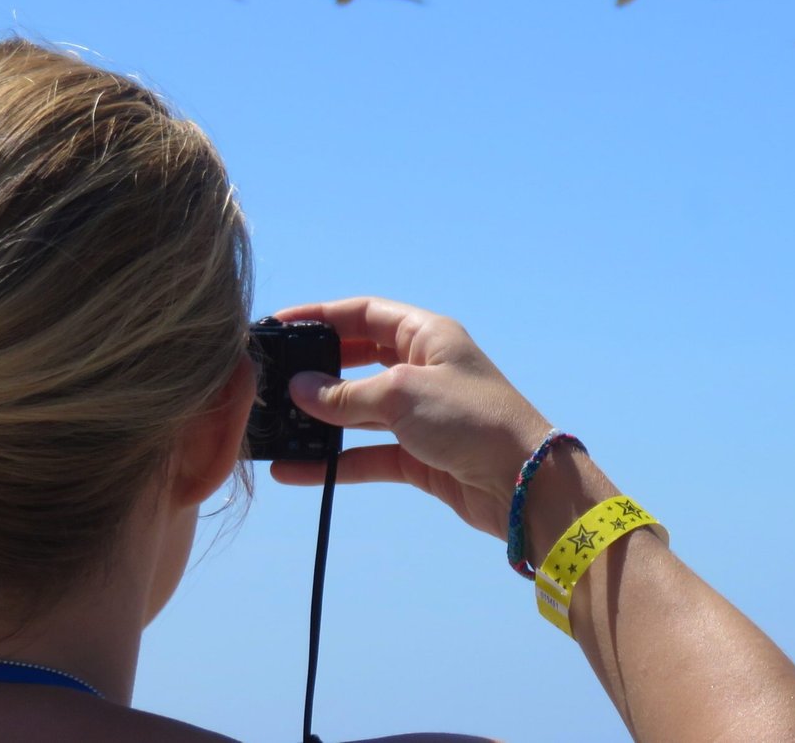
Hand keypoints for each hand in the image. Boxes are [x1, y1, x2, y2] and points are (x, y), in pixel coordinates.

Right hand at [267, 296, 554, 538]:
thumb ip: (346, 393)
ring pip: (359, 411)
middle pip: (358, 360)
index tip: (278, 327)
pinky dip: (333, 462)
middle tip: (271, 380)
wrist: (523, 482)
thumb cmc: (470, 420)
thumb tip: (299, 389)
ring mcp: (421, 414)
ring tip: (273, 428)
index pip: (365, 314)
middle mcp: (423, 369)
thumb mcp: (401, 394)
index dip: (321, 317)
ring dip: (319, 421)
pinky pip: (366, 454)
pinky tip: (293, 471)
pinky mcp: (419, 456)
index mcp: (428, 336)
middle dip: (316, 370)